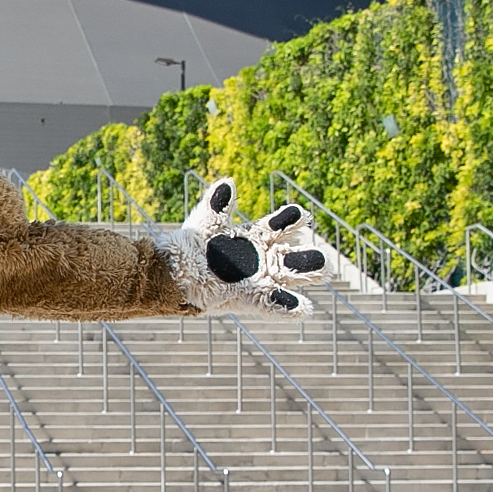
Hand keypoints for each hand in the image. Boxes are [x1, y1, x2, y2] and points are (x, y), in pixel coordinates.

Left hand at [171, 178, 325, 313]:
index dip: (290, 221)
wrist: (170, 275)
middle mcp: (261, 260)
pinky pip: (270, 303)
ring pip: (288, 278)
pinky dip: (286, 306)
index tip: (300, 215)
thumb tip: (227, 183)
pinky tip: (303, 308)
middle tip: (321, 255)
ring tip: (322, 272)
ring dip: (305, 275)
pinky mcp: (247, 299)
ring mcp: (257, 280)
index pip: (279, 227)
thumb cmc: (188, 249)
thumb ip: (217, 205)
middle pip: (292, 256)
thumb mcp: (205, 222)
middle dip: (308, 256)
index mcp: (255, 239)